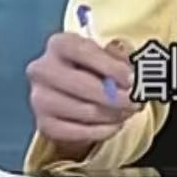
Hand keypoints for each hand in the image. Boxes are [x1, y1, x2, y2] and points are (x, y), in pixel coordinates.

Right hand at [25, 32, 139, 160]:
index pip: (83, 52)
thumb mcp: (106, 54)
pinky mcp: (44, 124)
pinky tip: (115, 124)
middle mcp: (42, 70)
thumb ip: (120, 58)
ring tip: (128, 112)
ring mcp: (40, 99)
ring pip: (83, 111)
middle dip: (114, 96)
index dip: (110, 66)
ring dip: (112, 115)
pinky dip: (102, 130)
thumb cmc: (93, 67)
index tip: (131, 79)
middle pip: (82, 85)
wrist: (70, 92)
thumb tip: (134, 74)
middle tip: (135, 102)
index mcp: (59, 44)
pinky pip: (78, 132)